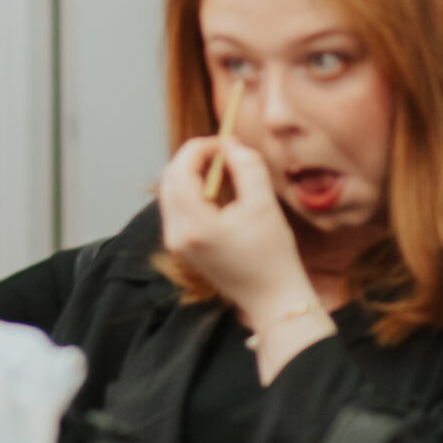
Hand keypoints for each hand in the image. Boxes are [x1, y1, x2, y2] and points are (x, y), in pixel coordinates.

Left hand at [158, 136, 313, 329]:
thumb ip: (247, 166)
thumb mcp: (264, 205)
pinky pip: (177, 207)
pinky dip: (193, 191)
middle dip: (193, 159)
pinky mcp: (181, 246)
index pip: (181, 171)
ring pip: (171, 191)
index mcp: (195, 225)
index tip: (224, 142)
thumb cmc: (273, 256)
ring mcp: (176, 242)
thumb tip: (229, 142)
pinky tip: (218, 190)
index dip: (199, 148)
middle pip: (170, 178)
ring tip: (225, 170)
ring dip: (193, 173)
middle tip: (224, 152)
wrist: (272, 301)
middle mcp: (177, 234)